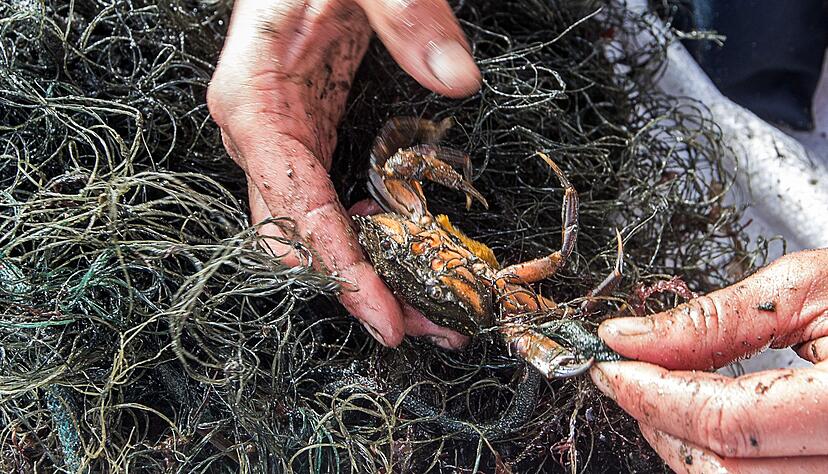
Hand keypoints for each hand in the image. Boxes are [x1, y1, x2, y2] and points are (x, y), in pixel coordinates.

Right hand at [207, 0, 479, 347]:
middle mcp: (259, 133)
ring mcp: (280, 137)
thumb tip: (457, 80)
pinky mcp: (306, 134)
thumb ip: (404, 15)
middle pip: (302, 238)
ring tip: (432, 300)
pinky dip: (367, 234)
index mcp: (255, 103)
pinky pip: (327, 202)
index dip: (340, 269)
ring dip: (370, 270)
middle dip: (362, 287)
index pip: (294, 210)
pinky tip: (406, 246)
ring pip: (316, 229)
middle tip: (429, 324)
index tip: (384, 316)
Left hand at [591, 249, 827, 472]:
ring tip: (664, 398)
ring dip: (684, 450)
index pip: (728, 419)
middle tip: (629, 378)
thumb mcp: (812, 288)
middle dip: (659, 424)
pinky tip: (709, 428)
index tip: (611, 364)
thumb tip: (630, 337)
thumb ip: (714, 319)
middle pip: (726, 472)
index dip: (651, 391)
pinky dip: (722, 463)